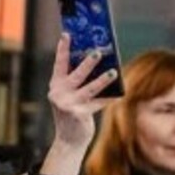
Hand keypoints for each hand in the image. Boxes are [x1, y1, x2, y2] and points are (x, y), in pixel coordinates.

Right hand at [40, 33, 117, 174]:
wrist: (68, 140)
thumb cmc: (73, 112)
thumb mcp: (71, 94)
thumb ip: (79, 81)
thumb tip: (100, 63)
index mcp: (55, 85)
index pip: (59, 63)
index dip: (63, 49)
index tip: (68, 34)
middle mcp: (58, 94)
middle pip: (76, 75)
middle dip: (87, 63)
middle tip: (98, 52)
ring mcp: (67, 105)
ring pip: (89, 89)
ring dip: (102, 80)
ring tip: (113, 72)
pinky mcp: (78, 114)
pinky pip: (98, 103)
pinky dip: (108, 99)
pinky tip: (119, 95)